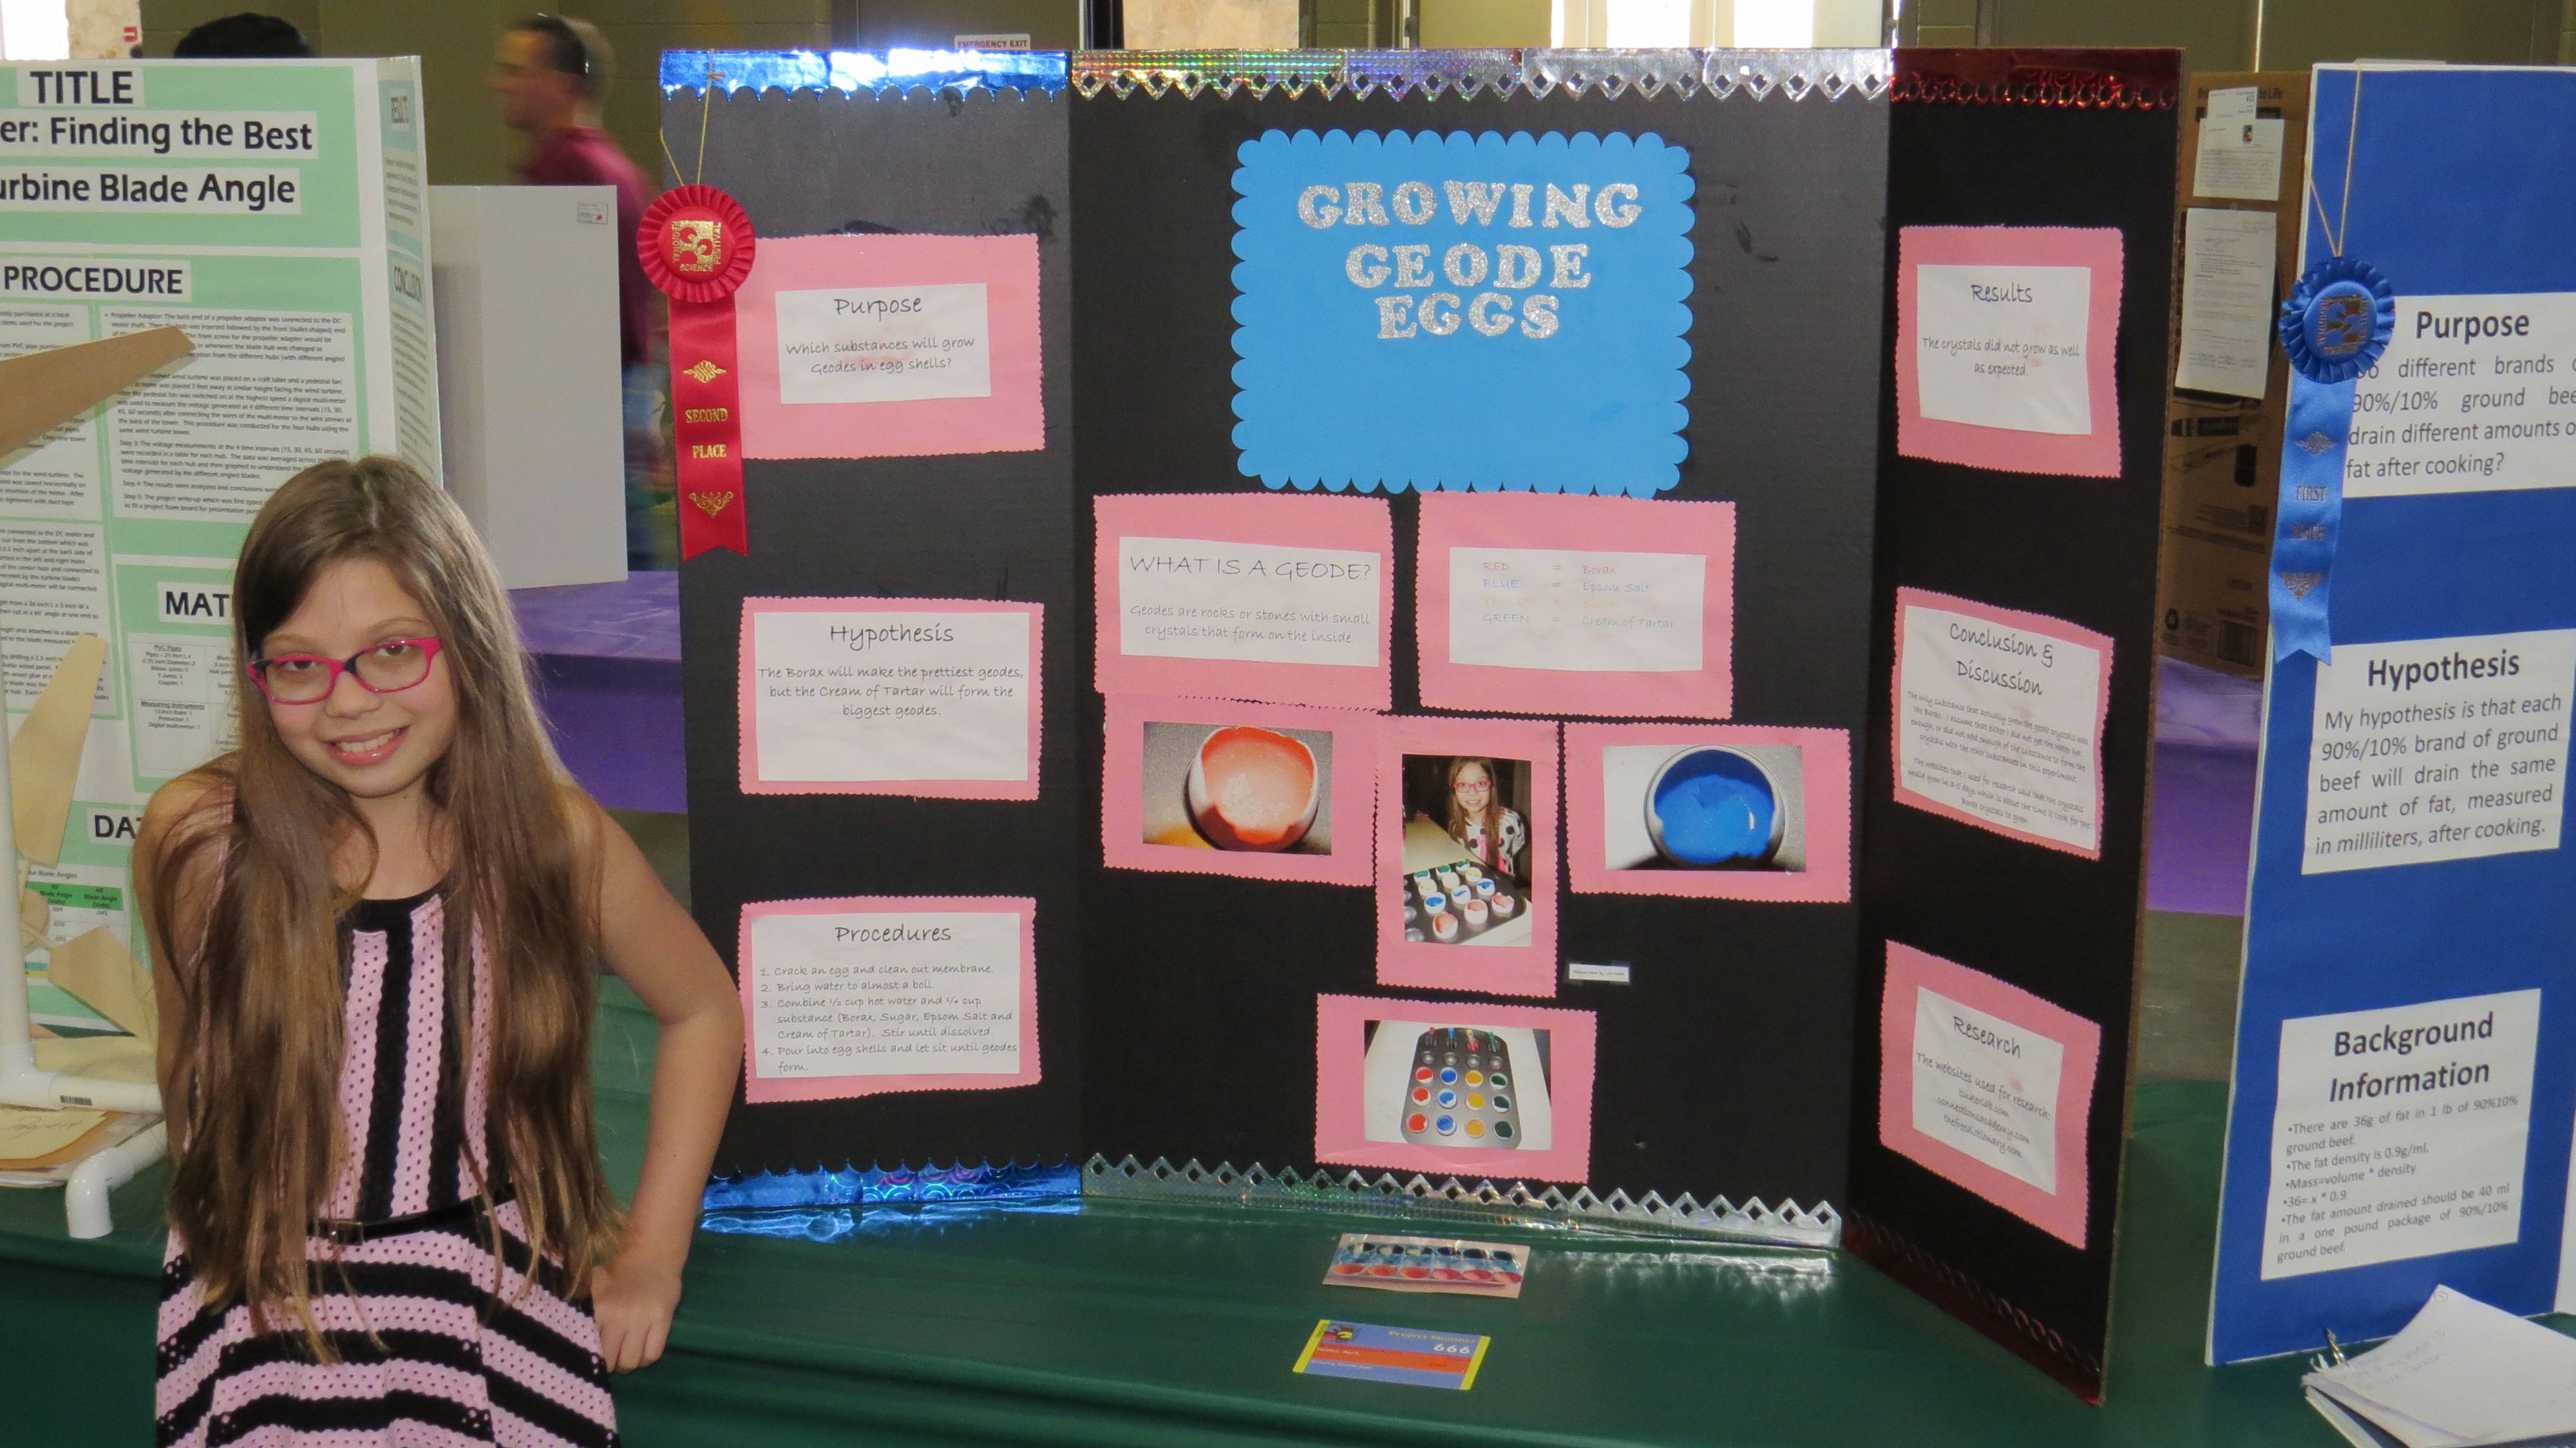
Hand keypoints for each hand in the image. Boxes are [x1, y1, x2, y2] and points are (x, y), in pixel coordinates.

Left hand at [590, 1255, 681, 1372]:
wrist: (651, 1254)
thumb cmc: (617, 1273)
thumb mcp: (593, 1289)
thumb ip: (582, 1312)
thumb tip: (570, 1340)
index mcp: (598, 1309)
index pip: (590, 1348)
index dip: (590, 1358)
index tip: (592, 1358)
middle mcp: (619, 1316)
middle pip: (610, 1361)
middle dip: (609, 1365)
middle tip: (611, 1358)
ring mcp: (642, 1319)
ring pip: (632, 1362)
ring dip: (628, 1363)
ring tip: (627, 1355)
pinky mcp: (663, 1320)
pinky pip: (653, 1354)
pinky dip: (646, 1359)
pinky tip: (642, 1351)